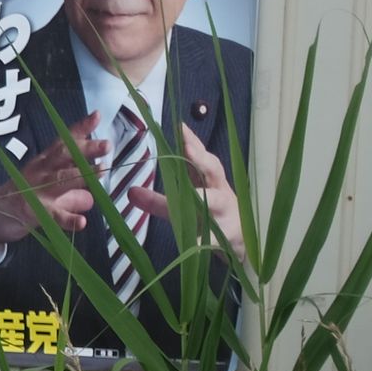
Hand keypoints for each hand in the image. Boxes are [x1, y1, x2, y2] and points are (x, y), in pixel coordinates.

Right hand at [0, 113, 109, 244]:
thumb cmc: (25, 195)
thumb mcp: (47, 181)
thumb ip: (72, 184)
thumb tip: (96, 188)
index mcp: (44, 161)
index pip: (64, 142)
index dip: (80, 128)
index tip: (97, 115)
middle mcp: (41, 172)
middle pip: (64, 156)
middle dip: (86, 149)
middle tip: (106, 144)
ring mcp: (37, 192)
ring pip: (60, 180)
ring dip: (81, 175)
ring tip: (100, 171)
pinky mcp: (34, 214)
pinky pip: (54, 216)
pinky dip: (68, 220)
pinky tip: (82, 222)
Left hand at [131, 129, 245, 257]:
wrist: (240, 240)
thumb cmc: (211, 214)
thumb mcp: (188, 203)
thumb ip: (161, 198)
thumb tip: (131, 192)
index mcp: (210, 181)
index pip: (201, 156)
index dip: (192, 142)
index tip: (180, 127)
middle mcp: (220, 192)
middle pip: (214, 171)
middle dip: (202, 159)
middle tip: (188, 148)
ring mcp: (224, 213)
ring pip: (215, 202)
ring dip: (205, 198)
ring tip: (194, 194)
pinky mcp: (225, 236)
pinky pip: (213, 239)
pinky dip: (205, 241)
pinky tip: (197, 243)